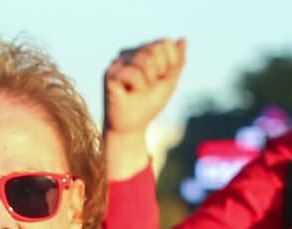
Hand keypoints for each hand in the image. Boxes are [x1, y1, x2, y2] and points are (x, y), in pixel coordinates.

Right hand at [104, 38, 186, 179]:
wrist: (132, 128)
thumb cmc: (149, 104)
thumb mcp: (169, 81)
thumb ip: (177, 61)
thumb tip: (182, 38)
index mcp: (142, 52)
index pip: (164, 43)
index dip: (170, 64)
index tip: (161, 79)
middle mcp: (128, 53)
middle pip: (155, 49)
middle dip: (159, 72)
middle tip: (148, 87)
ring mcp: (117, 63)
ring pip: (145, 60)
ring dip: (148, 81)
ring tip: (139, 91)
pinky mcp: (109, 74)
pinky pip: (133, 73)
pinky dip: (138, 87)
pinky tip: (129, 94)